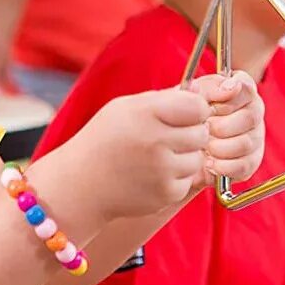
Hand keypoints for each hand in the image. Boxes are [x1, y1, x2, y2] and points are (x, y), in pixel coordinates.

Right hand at [65, 87, 216, 220]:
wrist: (81, 183)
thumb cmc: (105, 138)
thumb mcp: (127, 107)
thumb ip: (165, 98)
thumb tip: (203, 90)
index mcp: (145, 113)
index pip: (197, 106)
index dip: (194, 109)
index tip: (184, 113)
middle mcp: (155, 141)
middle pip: (201, 133)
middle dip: (192, 133)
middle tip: (170, 136)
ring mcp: (161, 170)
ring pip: (197, 159)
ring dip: (185, 157)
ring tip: (159, 156)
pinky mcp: (165, 194)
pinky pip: (188, 181)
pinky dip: (176, 178)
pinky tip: (153, 174)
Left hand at [193, 71, 264, 182]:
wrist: (178, 147)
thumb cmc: (186, 115)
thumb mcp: (189, 97)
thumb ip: (207, 88)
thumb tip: (227, 87)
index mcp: (240, 90)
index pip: (246, 87)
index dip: (227, 99)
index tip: (211, 107)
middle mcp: (253, 111)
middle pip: (250, 117)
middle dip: (220, 126)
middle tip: (203, 129)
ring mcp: (256, 137)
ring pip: (246, 143)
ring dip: (219, 147)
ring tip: (203, 147)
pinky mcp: (252, 161)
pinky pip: (243, 165)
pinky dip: (222, 165)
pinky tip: (209, 162)